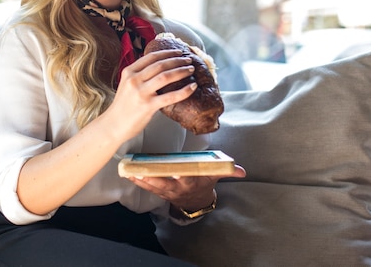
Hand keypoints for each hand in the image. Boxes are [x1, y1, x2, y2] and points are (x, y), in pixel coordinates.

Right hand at [103, 47, 197, 141]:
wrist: (113, 125)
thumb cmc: (122, 106)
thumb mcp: (126, 84)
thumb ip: (139, 75)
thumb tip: (158, 67)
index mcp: (129, 72)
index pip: (151, 57)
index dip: (167, 53)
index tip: (178, 52)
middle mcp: (134, 80)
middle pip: (160, 64)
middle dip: (177, 60)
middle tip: (188, 59)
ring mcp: (141, 92)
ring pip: (165, 76)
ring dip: (181, 71)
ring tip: (191, 70)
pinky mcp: (148, 106)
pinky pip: (170, 96)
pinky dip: (184, 91)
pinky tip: (192, 87)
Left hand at [126, 164, 246, 212]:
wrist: (197, 200)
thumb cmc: (204, 181)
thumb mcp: (216, 175)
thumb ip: (227, 171)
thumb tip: (242, 170)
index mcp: (191, 181)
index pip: (186, 179)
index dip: (181, 176)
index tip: (175, 171)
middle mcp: (177, 187)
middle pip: (164, 183)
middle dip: (153, 178)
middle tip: (141, 171)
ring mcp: (167, 191)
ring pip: (153, 186)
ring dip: (141, 179)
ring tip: (130, 171)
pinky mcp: (160, 191)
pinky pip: (148, 187)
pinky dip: (139, 180)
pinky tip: (129, 174)